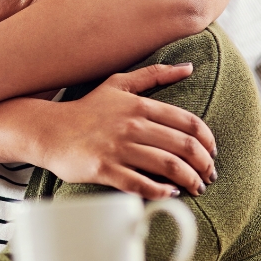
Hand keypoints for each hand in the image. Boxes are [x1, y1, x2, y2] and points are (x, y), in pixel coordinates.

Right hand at [35, 63, 215, 199]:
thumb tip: (188, 67)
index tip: (211, 153)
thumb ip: (154, 74)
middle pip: (183, 147)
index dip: (207, 141)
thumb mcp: (119, 84)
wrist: (49, 130)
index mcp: (139, 105)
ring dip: (189, 180)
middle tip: (208, 175)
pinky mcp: (104, 169)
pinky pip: (140, 184)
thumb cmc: (87, 109)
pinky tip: (169, 193)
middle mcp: (132, 125)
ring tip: (196, 188)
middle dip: (203, 165)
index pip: (188, 123)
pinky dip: (160, 191)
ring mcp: (118, 148)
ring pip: (167, 166)